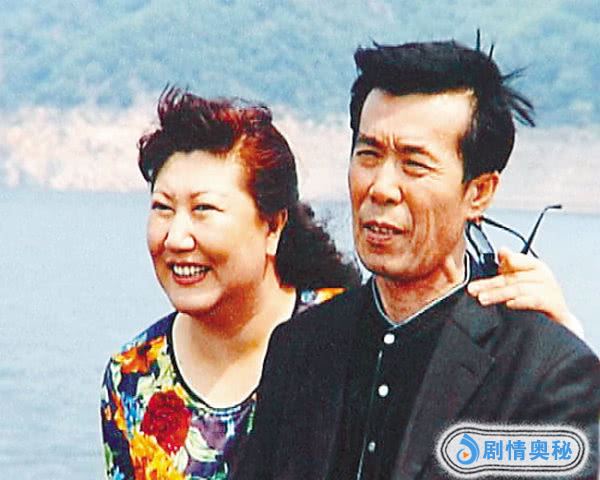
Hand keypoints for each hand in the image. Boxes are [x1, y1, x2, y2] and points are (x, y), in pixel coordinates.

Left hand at [467, 247, 583, 337]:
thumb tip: (502, 250)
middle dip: (490, 284)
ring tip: (483, 299)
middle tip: (473, 289)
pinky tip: (509, 304)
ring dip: (499, 294)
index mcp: (534, 266)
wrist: (558, 320)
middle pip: (512, 277)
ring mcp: (550, 290)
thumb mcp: (521, 280)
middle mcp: (543, 276)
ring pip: (520, 289)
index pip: (516, 261)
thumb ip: (509, 267)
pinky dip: (521, 302)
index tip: (489, 268)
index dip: (502, 264)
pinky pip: (535, 301)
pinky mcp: (554, 305)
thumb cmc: (538, 297)